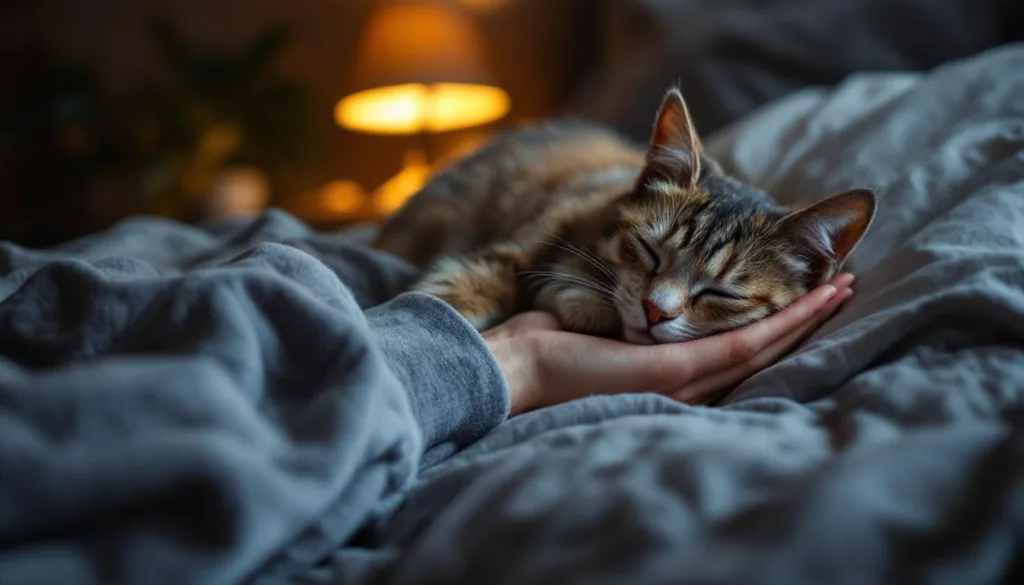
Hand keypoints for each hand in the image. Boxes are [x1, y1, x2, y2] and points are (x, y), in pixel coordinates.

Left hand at [484, 274, 854, 415]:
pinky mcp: (671, 371)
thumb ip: (631, 304)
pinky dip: (781, 323)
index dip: (777, 320)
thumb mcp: (600, 312)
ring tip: (843, 287)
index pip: (738, 347)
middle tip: (844, 286)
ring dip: (806, 318)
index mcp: (671, 371)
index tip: (807, 292)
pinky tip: (811, 301)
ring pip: (763, 347)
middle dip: (805, 317)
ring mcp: (680, 379)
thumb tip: (638, 277)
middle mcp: (685, 382)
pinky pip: (739, 346)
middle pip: (762, 349)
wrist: (511, 371)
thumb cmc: (547, 345)